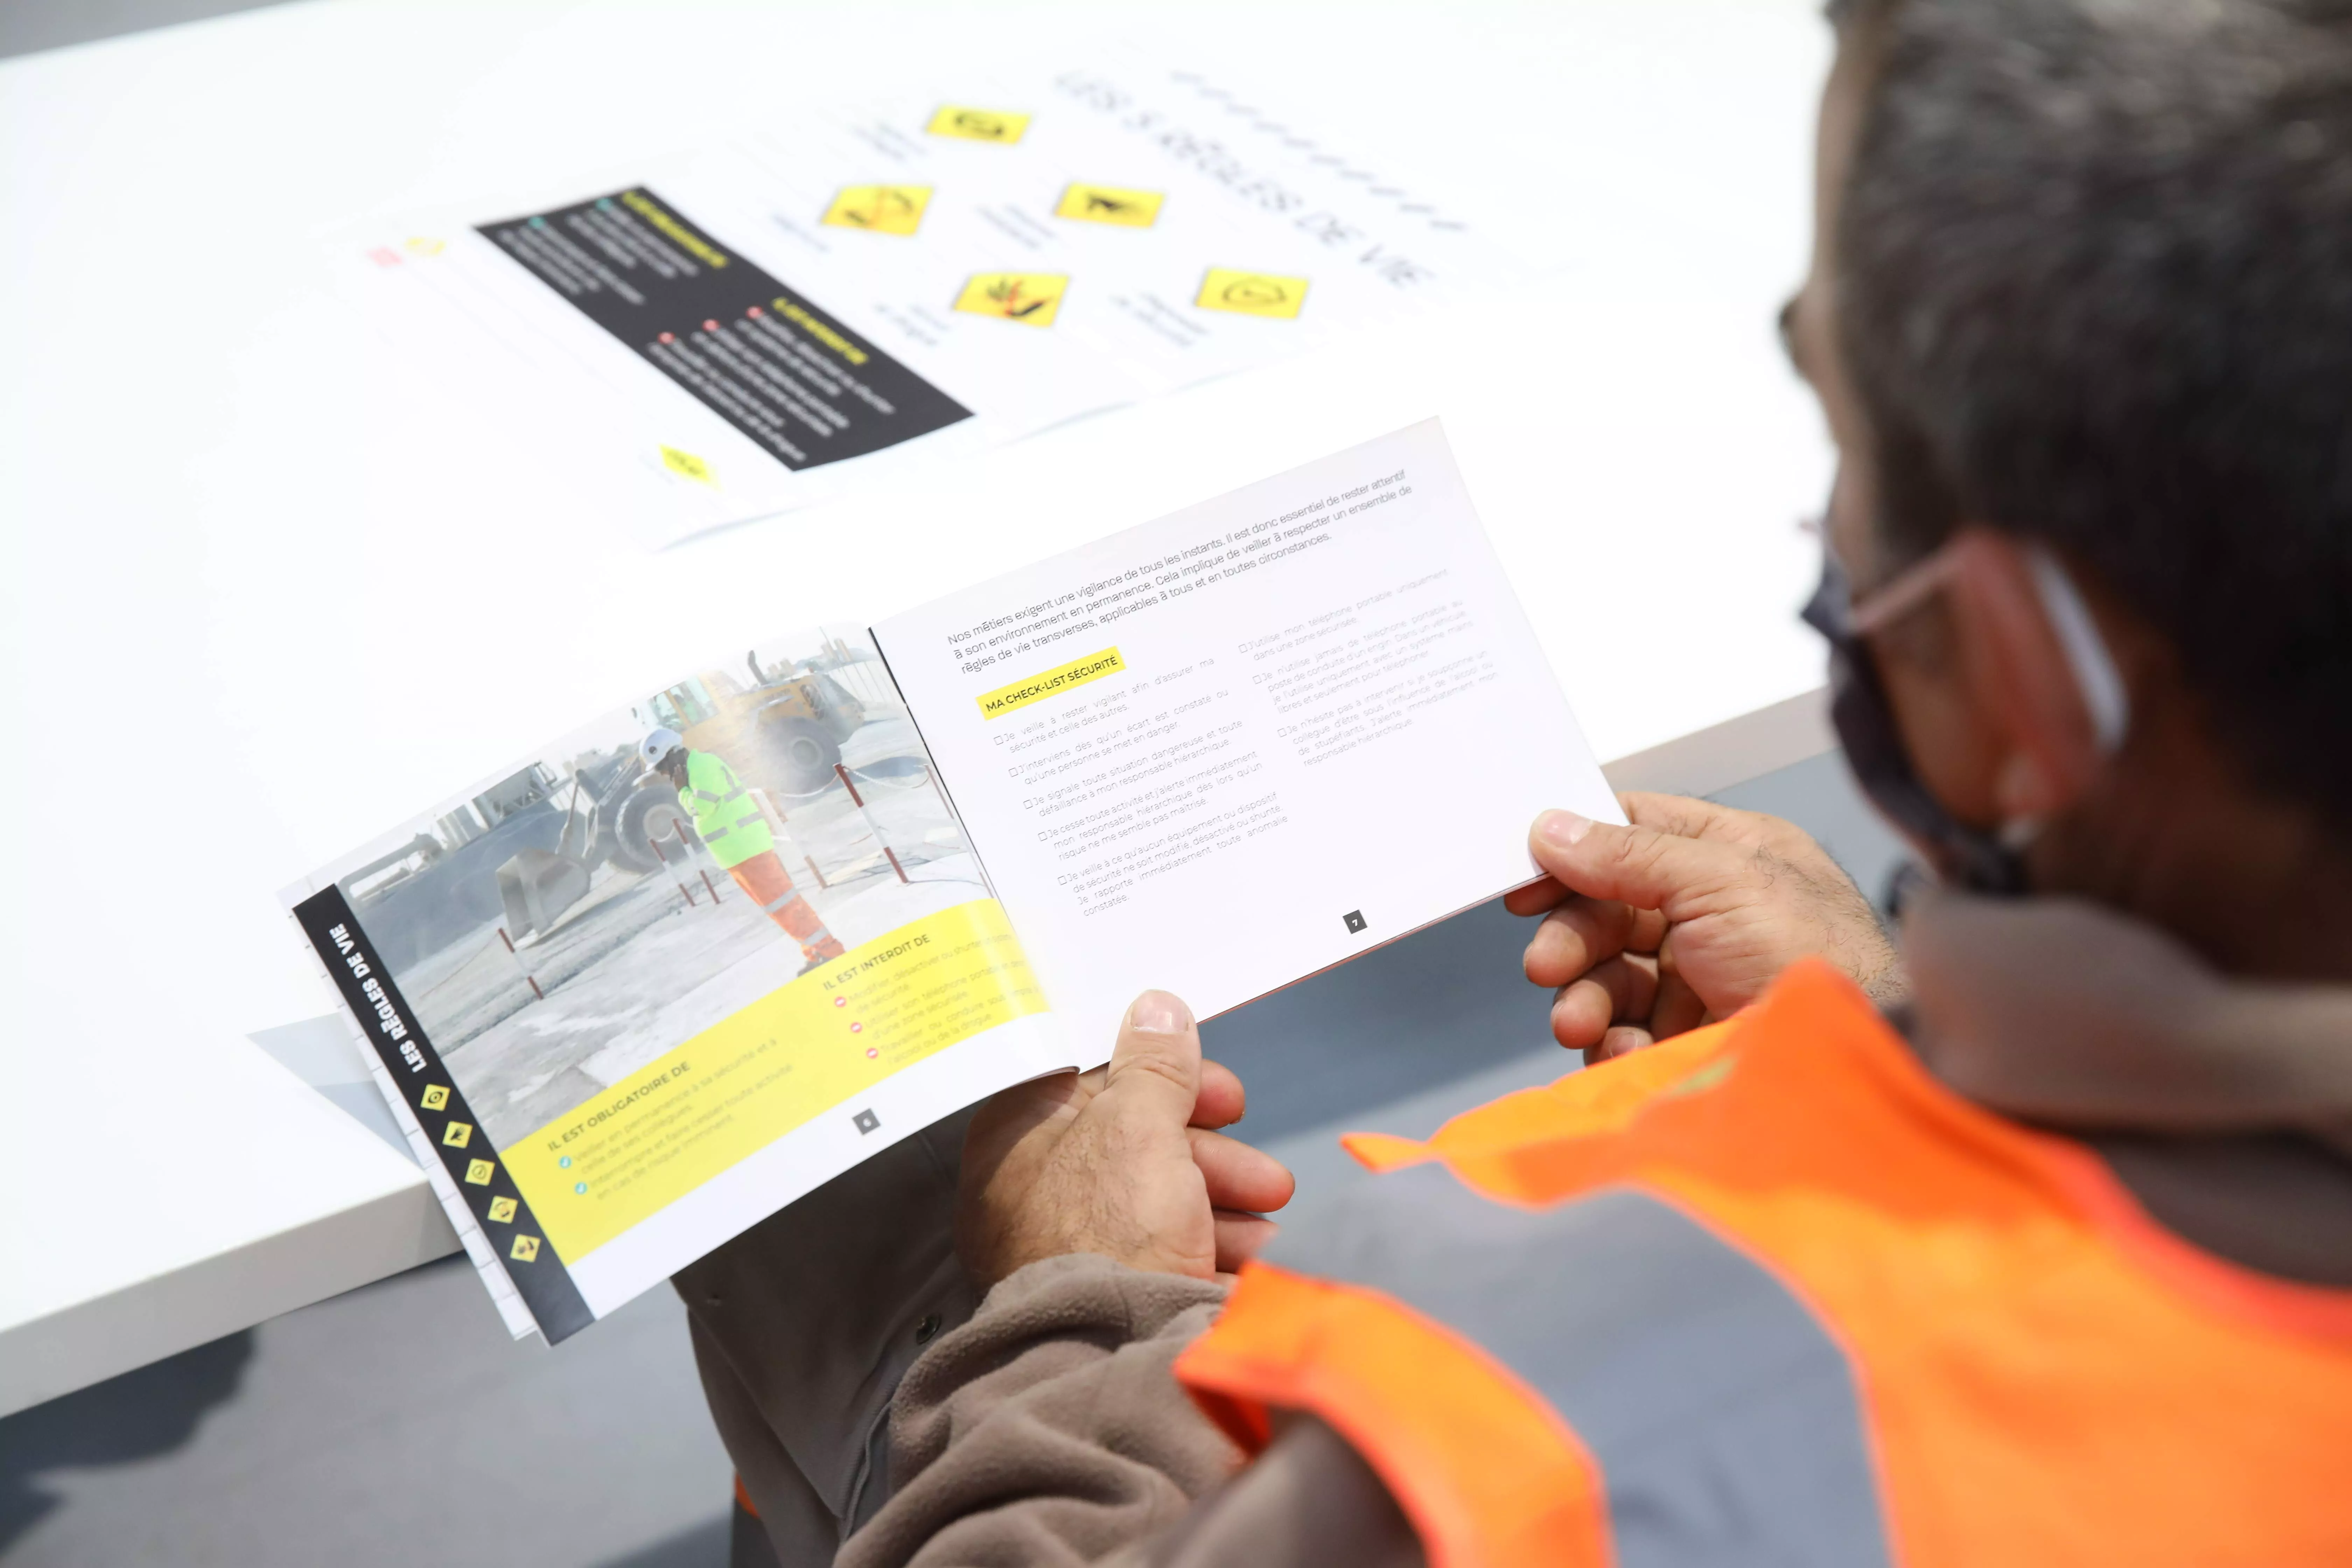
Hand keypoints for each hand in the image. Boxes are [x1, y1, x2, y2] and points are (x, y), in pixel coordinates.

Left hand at [957, 990, 1296, 1290]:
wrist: (1114, 1361)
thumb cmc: (1112, 1231)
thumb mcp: (1138, 1127)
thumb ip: (1153, 1066)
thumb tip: (1155, 1005)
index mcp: (1020, 1139)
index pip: (1093, 1082)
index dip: (1164, 1078)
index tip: (1220, 1090)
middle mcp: (1037, 1191)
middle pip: (1138, 1142)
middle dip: (1214, 1152)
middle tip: (1261, 1168)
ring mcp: (1073, 1248)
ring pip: (1163, 1199)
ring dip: (1227, 1198)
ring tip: (1270, 1209)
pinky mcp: (1111, 1292)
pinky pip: (1170, 1252)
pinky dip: (1217, 1246)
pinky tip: (1258, 1254)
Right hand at [1505, 793, 1901, 1064]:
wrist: (1864, 1057)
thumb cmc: (1814, 955)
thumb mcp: (1719, 880)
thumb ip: (1629, 854)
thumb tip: (1552, 828)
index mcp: (1731, 854)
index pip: (1634, 832)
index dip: (1574, 852)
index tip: (1525, 880)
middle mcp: (1716, 910)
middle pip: (1611, 911)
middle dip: (1574, 941)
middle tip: (1547, 968)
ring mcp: (1707, 976)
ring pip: (1614, 977)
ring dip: (1586, 1000)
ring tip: (1578, 1024)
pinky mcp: (1700, 1036)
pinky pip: (1632, 1034)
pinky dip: (1616, 1046)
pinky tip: (1624, 1053)